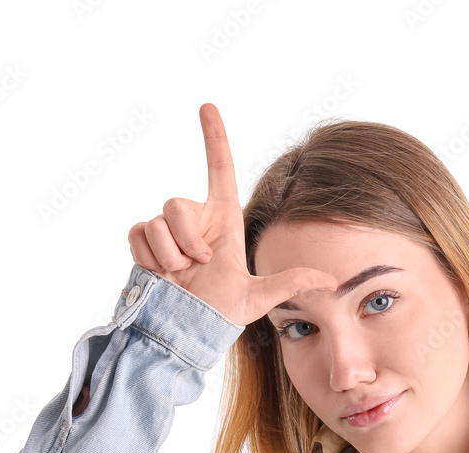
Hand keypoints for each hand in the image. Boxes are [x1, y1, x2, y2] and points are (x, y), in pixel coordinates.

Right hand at [128, 103, 338, 326]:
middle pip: (177, 203)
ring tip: (179, 275)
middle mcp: (195, 222)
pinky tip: (160, 275)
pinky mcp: (145, 244)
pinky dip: (148, 256)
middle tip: (198, 265)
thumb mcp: (258, 297)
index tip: (208, 107)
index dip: (214, 139)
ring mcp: (167, 233)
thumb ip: (291, 282)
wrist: (186, 330)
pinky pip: (138, 233)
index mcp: (223, 223)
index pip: (219, 170)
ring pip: (157, 222)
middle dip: (187, 238)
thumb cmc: (221, 313)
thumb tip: (330, 279)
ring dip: (169, 254)